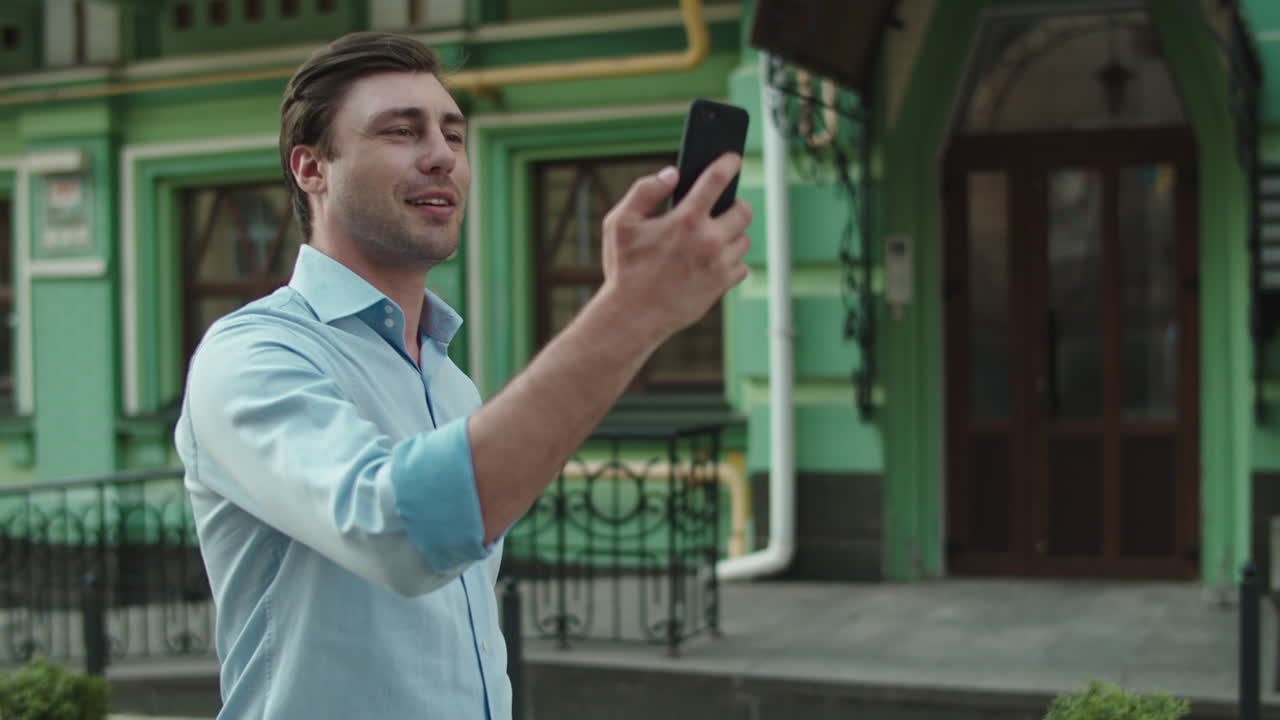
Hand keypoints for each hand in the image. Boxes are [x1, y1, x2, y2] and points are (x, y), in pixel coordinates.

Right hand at [598, 153, 752, 344]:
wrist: (633, 316)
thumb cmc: (625, 269)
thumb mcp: (619, 223)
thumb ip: (644, 191)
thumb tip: (672, 174)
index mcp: (685, 219)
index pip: (717, 180)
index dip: (728, 163)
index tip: (733, 159)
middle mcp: (709, 240)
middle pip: (743, 210)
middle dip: (734, 205)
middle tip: (720, 209)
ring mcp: (719, 264)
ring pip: (744, 239)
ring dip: (731, 235)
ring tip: (711, 238)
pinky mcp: (723, 285)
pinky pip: (741, 266)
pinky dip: (730, 262)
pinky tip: (711, 262)